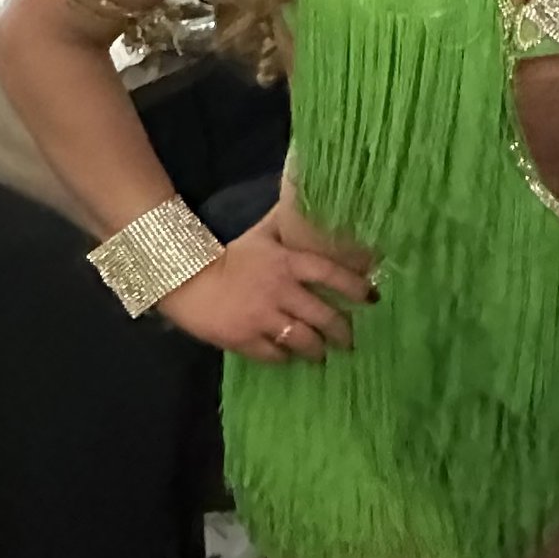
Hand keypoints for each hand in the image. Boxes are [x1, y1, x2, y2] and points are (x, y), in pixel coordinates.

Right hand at [159, 204, 373, 363]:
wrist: (187, 280)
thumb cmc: (230, 257)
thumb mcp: (261, 236)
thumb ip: (286, 224)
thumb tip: (307, 199)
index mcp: (287, 263)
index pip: (331, 274)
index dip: (356, 288)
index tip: (371, 298)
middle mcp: (280, 291)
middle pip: (324, 316)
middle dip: (343, 332)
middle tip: (349, 339)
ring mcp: (263, 318)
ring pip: (304, 340)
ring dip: (318, 349)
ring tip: (323, 353)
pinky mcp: (245, 340)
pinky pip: (276, 355)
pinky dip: (287, 358)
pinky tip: (290, 356)